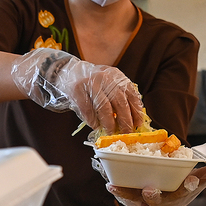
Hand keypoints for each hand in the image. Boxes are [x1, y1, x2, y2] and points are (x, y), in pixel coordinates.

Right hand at [10, 48, 142, 133]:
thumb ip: (119, 95)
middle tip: (127, 132)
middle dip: (125, 120)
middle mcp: (105, 77)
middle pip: (119, 101)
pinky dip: (93, 120)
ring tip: (111, 131)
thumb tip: (132, 119)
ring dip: (109, 122)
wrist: (67, 72)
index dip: (136, 110)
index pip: (131, 93)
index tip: (138, 124)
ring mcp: (90, 83)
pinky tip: (96, 126)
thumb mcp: (108, 83)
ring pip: (104, 107)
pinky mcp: (77, 90)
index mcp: (116, 75)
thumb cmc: (91, 83)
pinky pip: (88, 109)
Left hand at [105, 166, 205, 205]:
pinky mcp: (133, 202)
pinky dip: (118, 191)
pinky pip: (125, 197)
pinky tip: (110, 183)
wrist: (165, 202)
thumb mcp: (196, 182)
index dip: (189, 187)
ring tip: (115, 187)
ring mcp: (147, 205)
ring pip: (136, 201)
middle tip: (150, 189)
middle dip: (154, 196)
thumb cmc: (179, 190)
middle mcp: (163, 204)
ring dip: (126, 194)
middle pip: (158, 202)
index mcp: (179, 198)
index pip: (186, 192)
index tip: (191, 180)